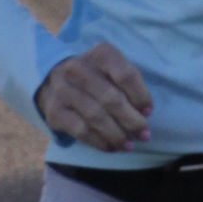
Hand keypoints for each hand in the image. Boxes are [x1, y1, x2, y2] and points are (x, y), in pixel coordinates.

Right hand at [34, 41, 152, 147]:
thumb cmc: (96, 77)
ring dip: (117, 134)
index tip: (148, 112)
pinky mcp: (54, 111)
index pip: (125, 75)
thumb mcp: (113, 69)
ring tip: (129, 145)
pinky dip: (99, 141)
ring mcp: (63, 90)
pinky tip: (111, 147)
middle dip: (131, 120)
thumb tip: (143, 112)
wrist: (54, 81)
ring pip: (96, 116)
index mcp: (100, 54)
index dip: (140, 96)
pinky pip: (81, 130)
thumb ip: (129, 84)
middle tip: (144, 134)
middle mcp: (78, 68)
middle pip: (111, 98)